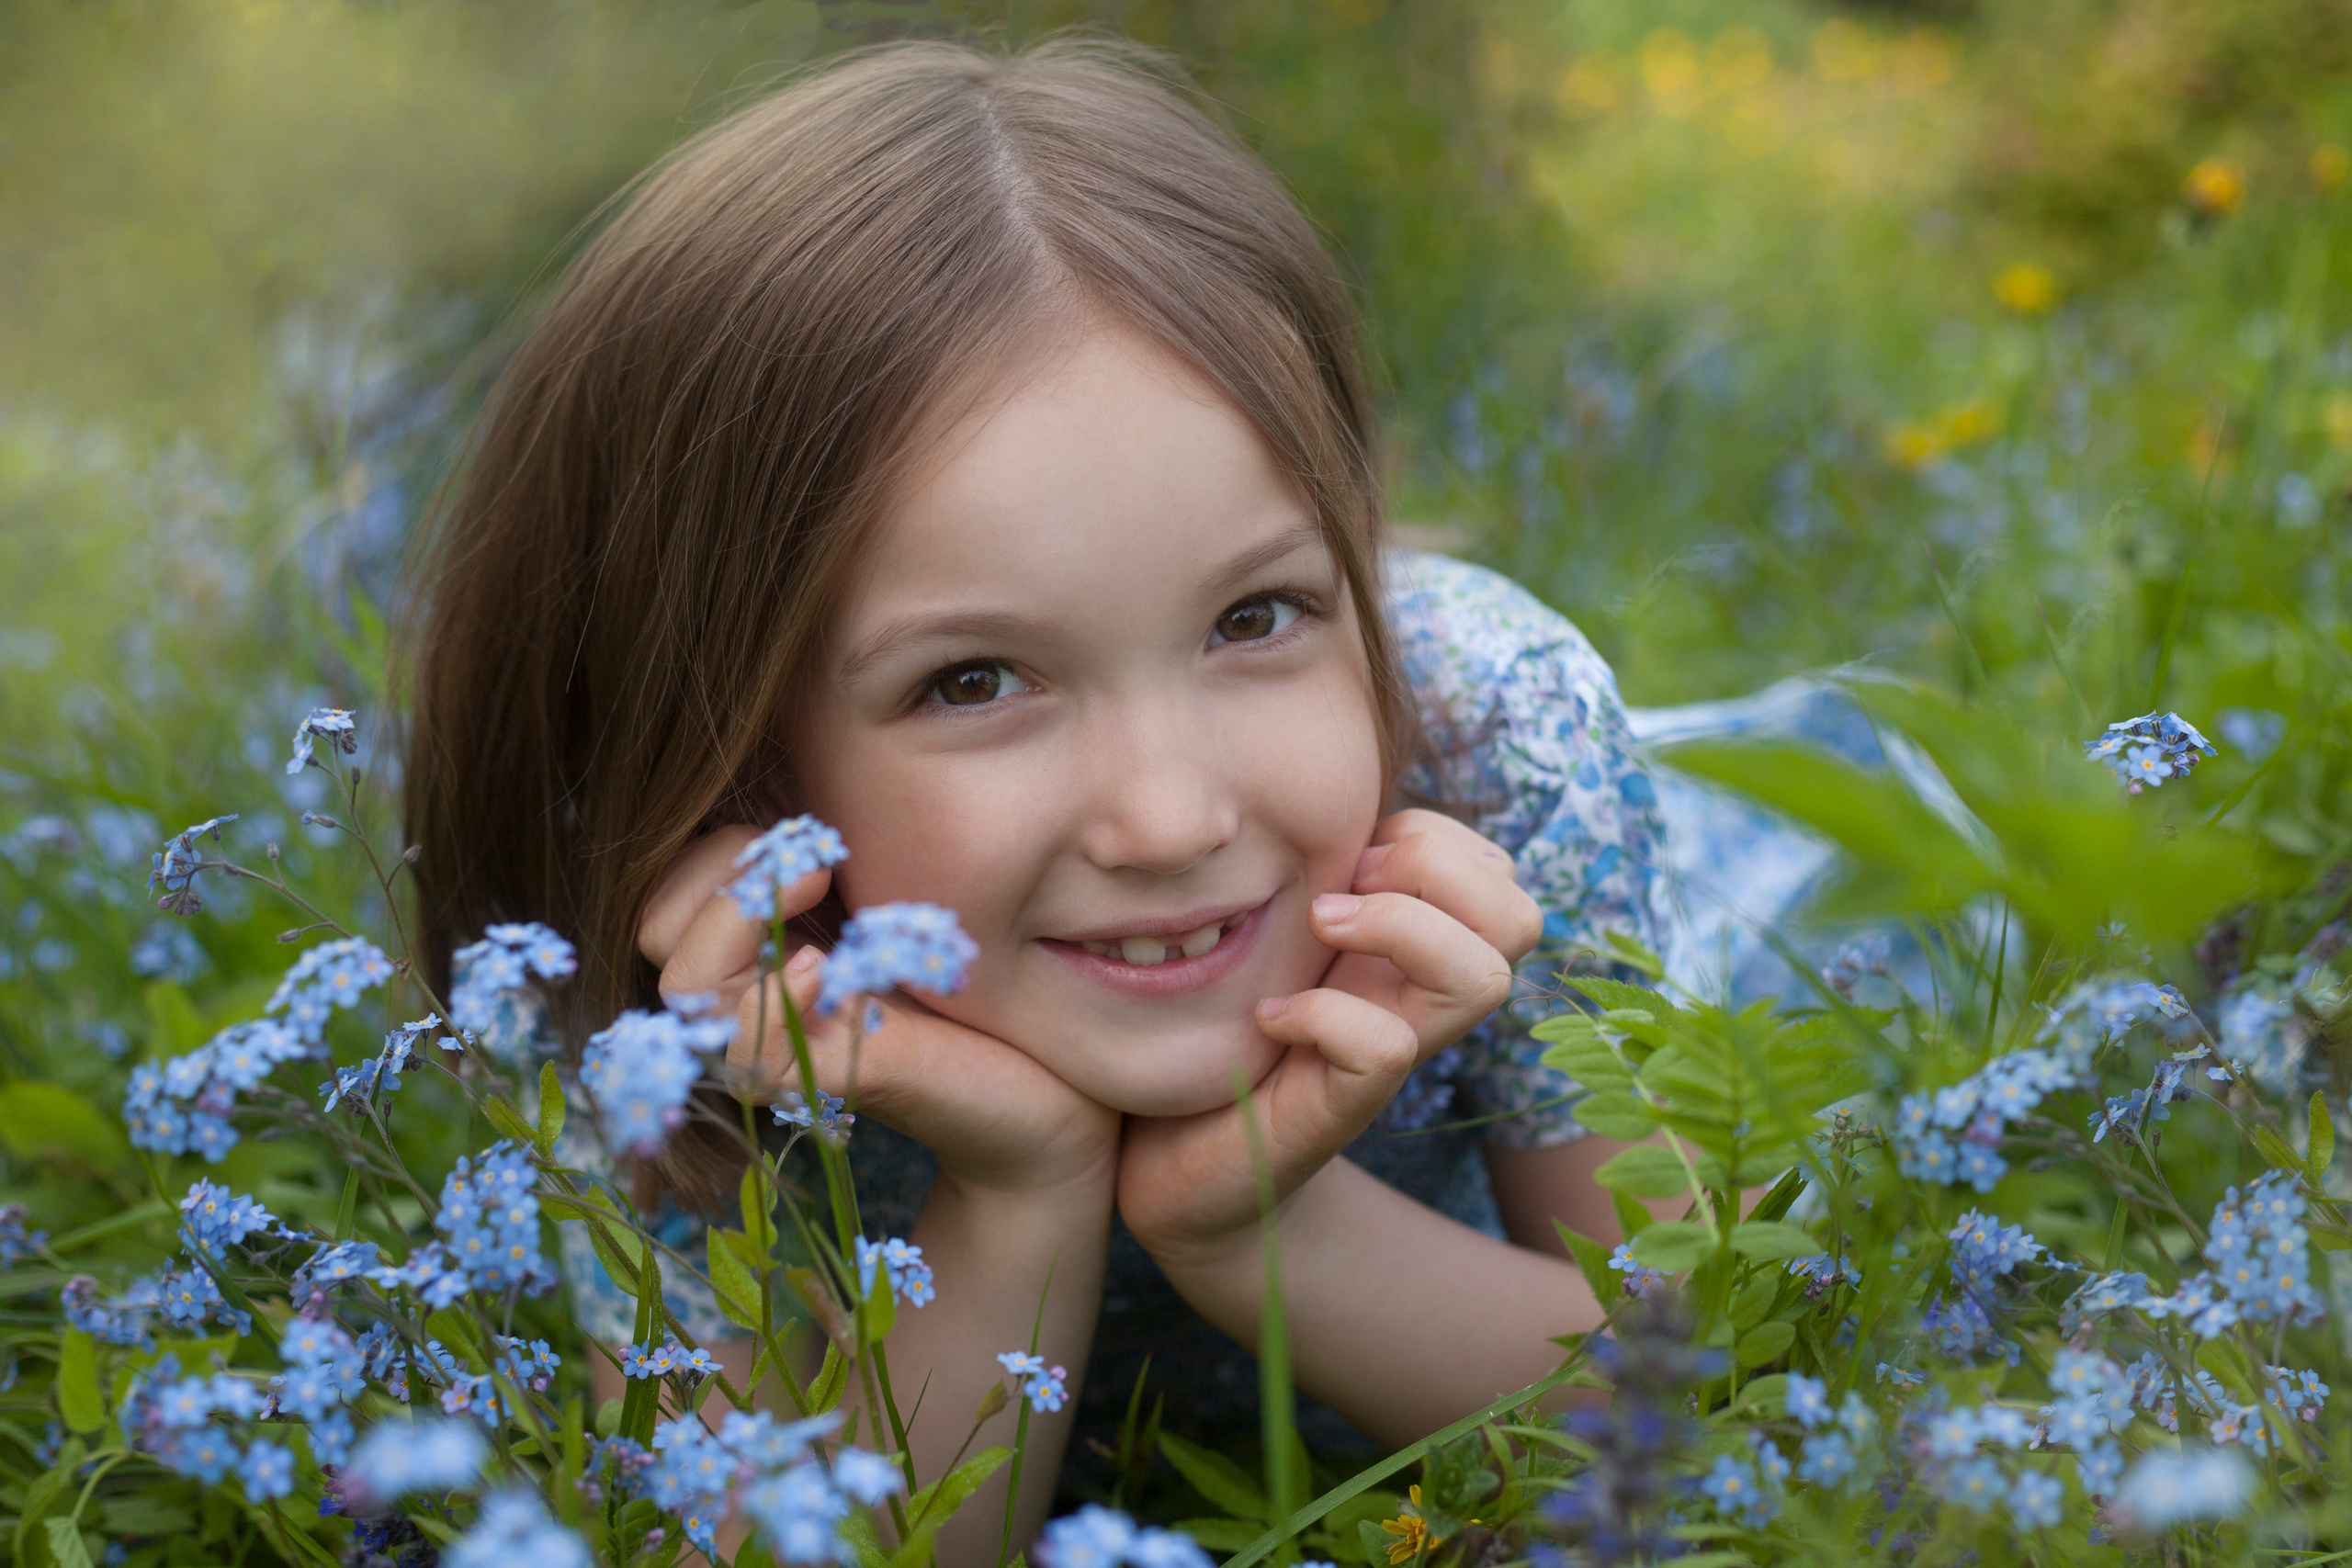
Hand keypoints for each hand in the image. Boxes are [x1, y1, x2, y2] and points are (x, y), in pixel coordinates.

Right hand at [641, 828, 1120, 1195]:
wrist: (1051, 1085)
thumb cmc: (980, 982)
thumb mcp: (893, 893)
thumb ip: (829, 855)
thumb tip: (787, 795)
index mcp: (762, 948)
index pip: (667, 891)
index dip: (716, 846)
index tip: (811, 836)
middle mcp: (752, 1000)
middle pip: (656, 926)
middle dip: (724, 869)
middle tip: (817, 859)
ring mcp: (778, 1048)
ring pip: (684, 982)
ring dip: (743, 915)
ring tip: (822, 886)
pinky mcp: (820, 1088)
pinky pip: (746, 1052)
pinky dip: (773, 1001)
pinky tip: (825, 968)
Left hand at [1116, 808, 1540, 1264]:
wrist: (1172, 1161)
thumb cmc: (1214, 1031)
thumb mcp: (1269, 929)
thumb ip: (1313, 870)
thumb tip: (1315, 797)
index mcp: (1410, 946)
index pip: (1496, 870)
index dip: (1432, 838)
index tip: (1346, 858)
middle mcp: (1417, 997)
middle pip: (1521, 916)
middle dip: (1433, 869)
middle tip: (1340, 891)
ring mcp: (1393, 1053)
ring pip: (1484, 978)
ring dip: (1397, 927)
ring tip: (1316, 929)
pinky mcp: (1344, 1107)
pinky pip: (1385, 1046)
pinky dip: (1323, 1016)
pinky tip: (1267, 1020)